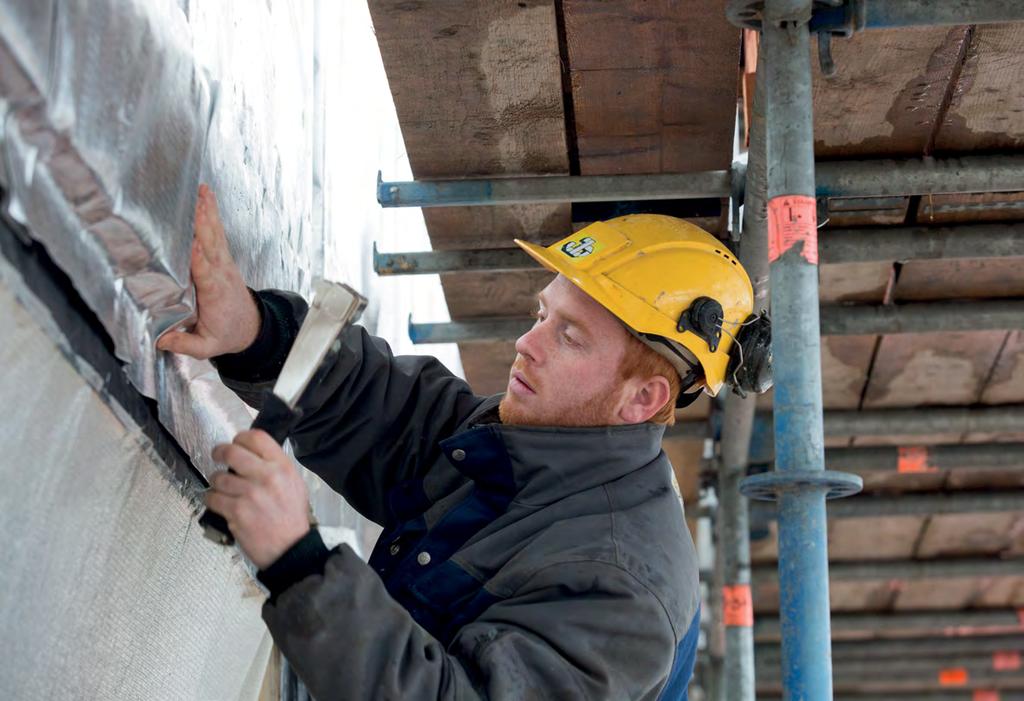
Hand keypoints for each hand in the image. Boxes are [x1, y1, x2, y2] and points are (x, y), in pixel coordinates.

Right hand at [157, 184, 260, 358]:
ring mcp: (224, 264)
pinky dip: (212, 214)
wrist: (251, 327)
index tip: (194, 245)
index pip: (207, 275)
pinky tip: (206, 197)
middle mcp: (221, 274)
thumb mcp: (206, 347)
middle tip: (196, 203)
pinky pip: (217, 233)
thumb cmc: (227, 334)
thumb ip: (183, 344)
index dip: (200, 260)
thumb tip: (159, 340)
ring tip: (202, 192)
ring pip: (215, 235)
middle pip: (211, 247)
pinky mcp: (223, 258)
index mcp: (215, 294)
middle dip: (204, 225)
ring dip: (209, 213)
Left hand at [206, 430, 311, 568]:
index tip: (236, 443)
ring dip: (216, 482)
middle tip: (217, 456)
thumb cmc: (291, 516)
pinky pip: (212, 498)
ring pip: (218, 477)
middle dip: (219, 452)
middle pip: (232, 452)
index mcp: (283, 467)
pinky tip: (219, 503)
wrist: (290, 548)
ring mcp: (250, 494)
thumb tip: (251, 453)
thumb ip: (274, 466)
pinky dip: (212, 500)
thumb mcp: (293, 484)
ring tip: (223, 488)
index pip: (256, 438)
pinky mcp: (236, 512)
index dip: (241, 437)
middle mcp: (267, 477)